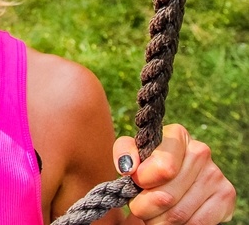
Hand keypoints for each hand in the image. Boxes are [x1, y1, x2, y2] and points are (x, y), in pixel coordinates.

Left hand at [114, 124, 235, 223]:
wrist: (168, 184)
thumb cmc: (146, 168)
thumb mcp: (131, 156)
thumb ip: (124, 152)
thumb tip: (129, 166)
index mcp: (176, 134)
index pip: (163, 167)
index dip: (143, 182)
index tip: (137, 183)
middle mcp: (200, 151)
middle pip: (166, 196)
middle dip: (145, 207)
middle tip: (140, 205)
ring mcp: (215, 174)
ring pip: (179, 214)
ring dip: (158, 220)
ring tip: (154, 212)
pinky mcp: (226, 196)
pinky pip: (196, 224)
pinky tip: (172, 218)